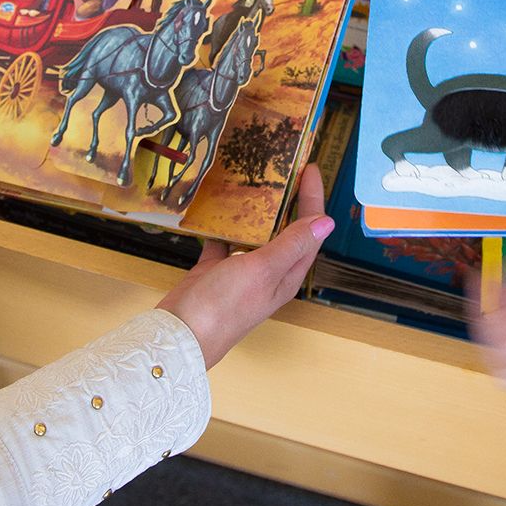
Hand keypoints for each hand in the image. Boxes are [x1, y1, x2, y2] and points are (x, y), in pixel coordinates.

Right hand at [156, 165, 334, 366]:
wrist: (179, 337)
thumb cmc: (223, 308)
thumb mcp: (262, 270)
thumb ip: (291, 245)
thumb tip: (326, 224)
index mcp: (285, 274)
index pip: (308, 232)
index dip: (312, 200)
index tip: (310, 170)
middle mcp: (267, 273)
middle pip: (284, 230)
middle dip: (287, 200)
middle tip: (283, 168)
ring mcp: (240, 273)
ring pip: (254, 235)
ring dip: (255, 211)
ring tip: (253, 181)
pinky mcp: (214, 272)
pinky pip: (223, 243)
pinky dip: (222, 226)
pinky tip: (216, 208)